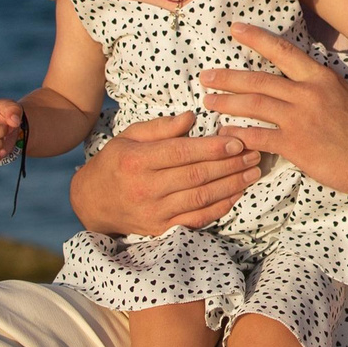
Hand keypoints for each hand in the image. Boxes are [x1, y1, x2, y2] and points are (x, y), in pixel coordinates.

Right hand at [69, 111, 259, 236]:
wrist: (92, 203)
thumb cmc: (115, 162)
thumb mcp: (129, 136)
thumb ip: (161, 127)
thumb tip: (192, 117)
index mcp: (137, 160)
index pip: (182, 152)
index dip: (212, 148)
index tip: (237, 141)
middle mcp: (146, 188)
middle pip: (197, 175)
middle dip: (230, 165)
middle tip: (254, 154)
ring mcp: (154, 212)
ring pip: (201, 198)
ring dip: (232, 185)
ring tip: (253, 172)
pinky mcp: (160, 229)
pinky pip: (197, 219)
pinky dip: (220, 207)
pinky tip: (236, 194)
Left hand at [204, 24, 347, 204]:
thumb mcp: (346, 93)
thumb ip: (320, 85)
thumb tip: (302, 79)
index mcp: (320, 77)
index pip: (282, 51)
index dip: (256, 39)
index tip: (235, 29)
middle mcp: (307, 94)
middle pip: (258, 80)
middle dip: (228, 78)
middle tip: (206, 76)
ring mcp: (299, 119)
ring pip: (253, 106)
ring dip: (226, 103)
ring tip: (209, 101)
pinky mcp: (294, 145)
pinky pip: (258, 136)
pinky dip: (238, 133)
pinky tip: (224, 132)